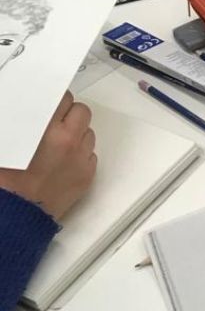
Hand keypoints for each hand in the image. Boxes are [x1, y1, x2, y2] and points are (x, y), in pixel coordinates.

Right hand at [0, 92, 96, 219]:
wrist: (17, 212)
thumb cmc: (7, 177)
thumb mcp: (11, 140)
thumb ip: (23, 122)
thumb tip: (35, 112)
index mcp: (47, 129)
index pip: (63, 98)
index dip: (57, 100)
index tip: (51, 104)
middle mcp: (69, 142)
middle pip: (82, 112)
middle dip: (70, 114)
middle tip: (55, 122)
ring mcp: (81, 160)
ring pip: (88, 133)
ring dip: (77, 134)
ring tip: (58, 143)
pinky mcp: (88, 176)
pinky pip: (90, 155)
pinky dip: (80, 154)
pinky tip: (63, 161)